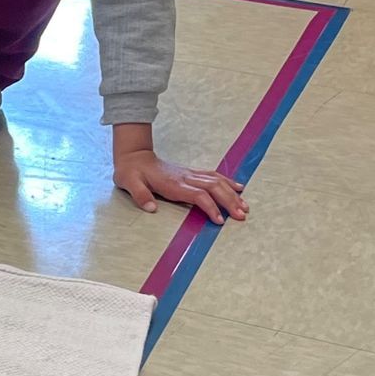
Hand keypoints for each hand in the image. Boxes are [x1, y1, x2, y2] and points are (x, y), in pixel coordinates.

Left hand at [114, 145, 247, 223]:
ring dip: (232, 194)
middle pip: (214, 187)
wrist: (134, 155)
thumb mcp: (129, 183)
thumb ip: (140, 195)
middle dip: (229, 202)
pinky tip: (239, 188)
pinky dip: (228, 182)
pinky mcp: (191, 173)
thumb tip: (151, 208)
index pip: (198, 195)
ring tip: (245, 206)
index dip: (210, 207)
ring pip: (217, 181)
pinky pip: (213, 176)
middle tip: (242, 216)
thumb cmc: (131, 172)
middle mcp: (185, 177)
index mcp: (173, 183)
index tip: (219, 220)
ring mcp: (189, 174)